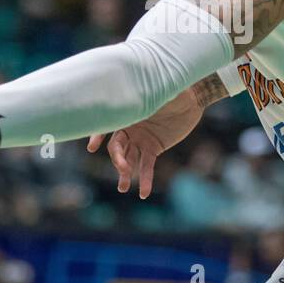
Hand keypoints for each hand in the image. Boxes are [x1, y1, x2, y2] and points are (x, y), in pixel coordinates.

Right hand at [86, 87, 203, 198]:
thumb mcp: (157, 91)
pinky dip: (145, 179)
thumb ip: (145, 98)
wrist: (191, 98)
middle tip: (124, 169)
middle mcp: (128, 127)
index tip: (92, 148)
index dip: (97, 136)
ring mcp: (139, 139)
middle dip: (118, 159)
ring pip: (128, 159)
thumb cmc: (172, 89)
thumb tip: (136, 96)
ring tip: (122, 188)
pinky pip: (146, 166)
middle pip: (116, 147)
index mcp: (125, 112)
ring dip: (124, 173)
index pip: (106, 126)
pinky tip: (143, 193)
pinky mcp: (153, 149)